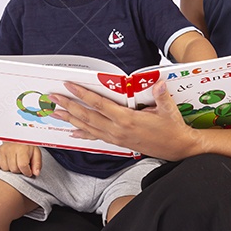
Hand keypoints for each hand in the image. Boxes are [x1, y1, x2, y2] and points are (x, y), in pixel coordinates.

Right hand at [0, 142, 42, 176]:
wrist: (17, 138)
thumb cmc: (26, 146)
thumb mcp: (36, 153)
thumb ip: (37, 164)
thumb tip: (36, 173)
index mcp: (22, 148)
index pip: (23, 166)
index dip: (27, 172)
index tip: (29, 172)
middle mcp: (10, 149)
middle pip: (14, 169)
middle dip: (19, 171)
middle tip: (22, 165)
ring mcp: (2, 151)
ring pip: (5, 169)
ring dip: (11, 169)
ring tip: (15, 163)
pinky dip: (2, 167)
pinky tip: (8, 162)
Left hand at [50, 80, 200, 160]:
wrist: (177, 148)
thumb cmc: (172, 128)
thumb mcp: (168, 110)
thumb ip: (161, 95)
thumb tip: (158, 82)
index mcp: (127, 119)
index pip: (100, 104)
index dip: (83, 95)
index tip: (69, 86)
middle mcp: (117, 130)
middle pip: (87, 116)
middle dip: (68, 106)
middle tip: (53, 98)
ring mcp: (116, 137)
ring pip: (88, 127)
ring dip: (70, 120)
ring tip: (55, 113)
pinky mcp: (118, 142)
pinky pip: (95, 137)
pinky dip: (82, 134)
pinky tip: (71, 132)